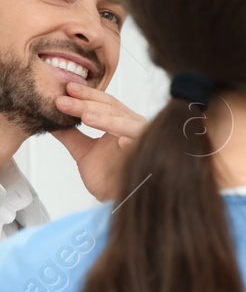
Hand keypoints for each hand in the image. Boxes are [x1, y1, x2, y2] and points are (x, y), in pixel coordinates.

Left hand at [51, 83, 145, 201]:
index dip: (86, 95)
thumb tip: (49, 121)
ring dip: (106, 119)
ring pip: (125, 123)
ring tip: (84, 117)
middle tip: (62, 101)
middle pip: (111, 109)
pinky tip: (122, 141)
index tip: (65, 89)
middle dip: (86, 104)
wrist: (118, 202)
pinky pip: (143, 146)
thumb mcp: (83, 153)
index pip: (104, 102)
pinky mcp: (149, 155)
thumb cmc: (108, 179)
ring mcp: (143, 140)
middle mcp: (134, 127)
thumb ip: (70, 136)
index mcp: (121, 123)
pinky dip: (133, 142)